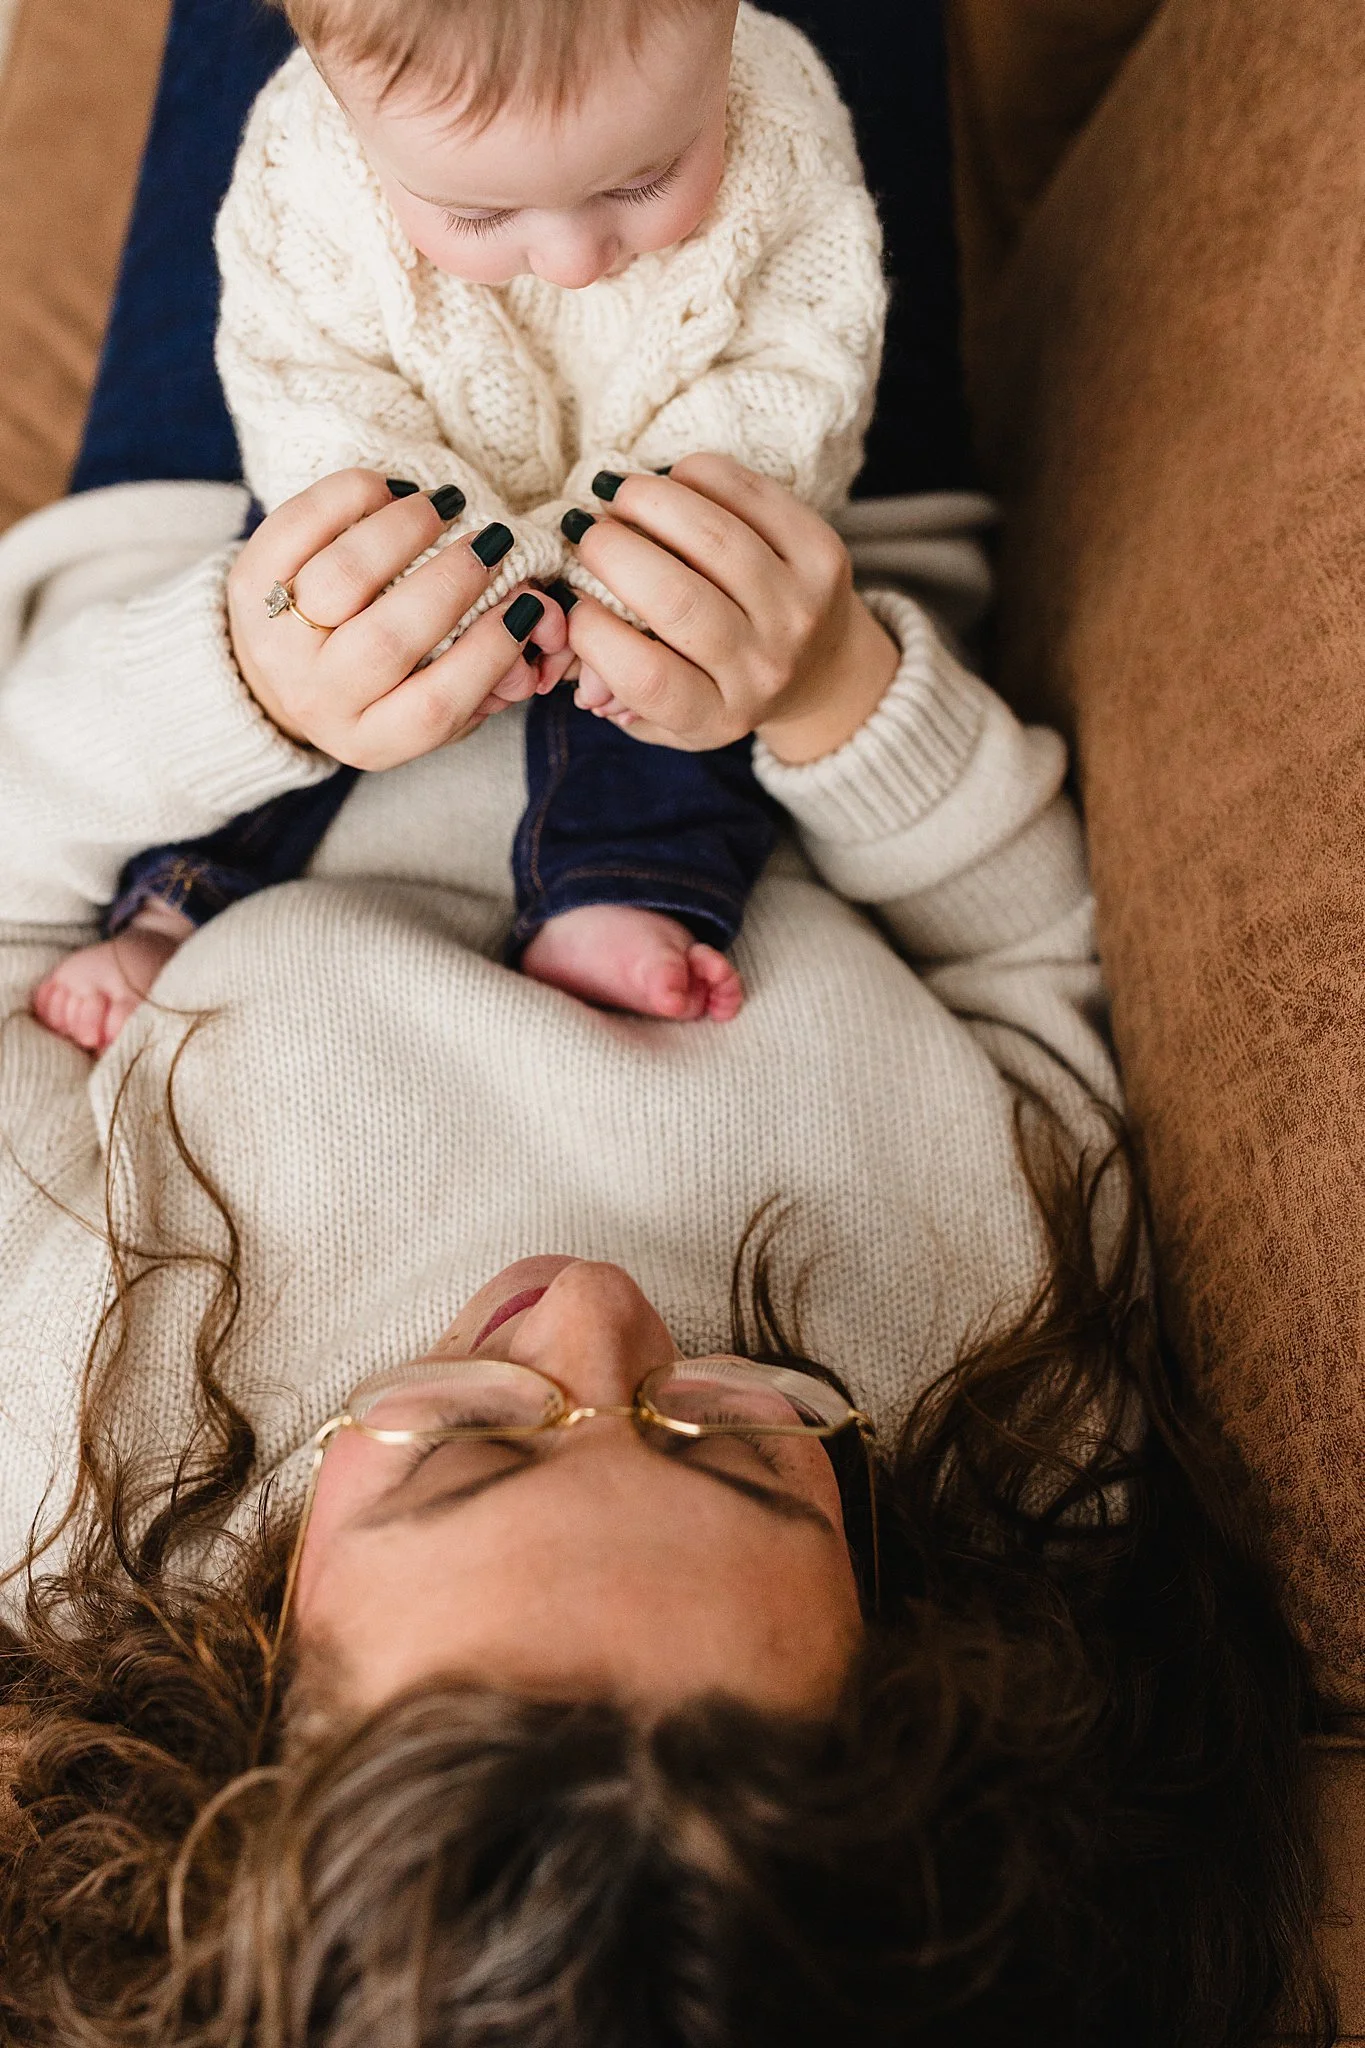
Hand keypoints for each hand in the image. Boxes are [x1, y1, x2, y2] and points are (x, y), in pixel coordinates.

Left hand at [226, 471, 574, 770]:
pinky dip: (352, 496)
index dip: (491, 651)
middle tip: (492, 543)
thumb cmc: (377, 686)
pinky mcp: (250, 583)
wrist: (269, 679)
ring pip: (345, 577)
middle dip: (454, 581)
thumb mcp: (429, 705)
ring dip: (406, 530)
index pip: (438, 705)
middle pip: (390, 640)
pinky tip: (392, 492)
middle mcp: (320, 698)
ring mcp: (278, 641)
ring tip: (445, 507)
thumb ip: (491, 679)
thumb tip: (538, 630)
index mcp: (373, 738)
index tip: (527, 602)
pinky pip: (299, 526)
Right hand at [560, 455, 900, 762]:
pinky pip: (751, 496)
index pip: (647, 677)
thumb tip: (566, 634)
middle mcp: (764, 668)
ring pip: (713, 537)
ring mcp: (800, 610)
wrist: (823, 673)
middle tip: (586, 532)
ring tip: (618, 495)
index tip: (570, 599)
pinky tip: (672, 482)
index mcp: (718, 714)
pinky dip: (698, 476)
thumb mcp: (671, 715)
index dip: (592, 631)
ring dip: (648, 500)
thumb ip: (613, 688)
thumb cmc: (723, 687)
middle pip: (677, 600)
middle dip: (611, 550)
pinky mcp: (823, 556)